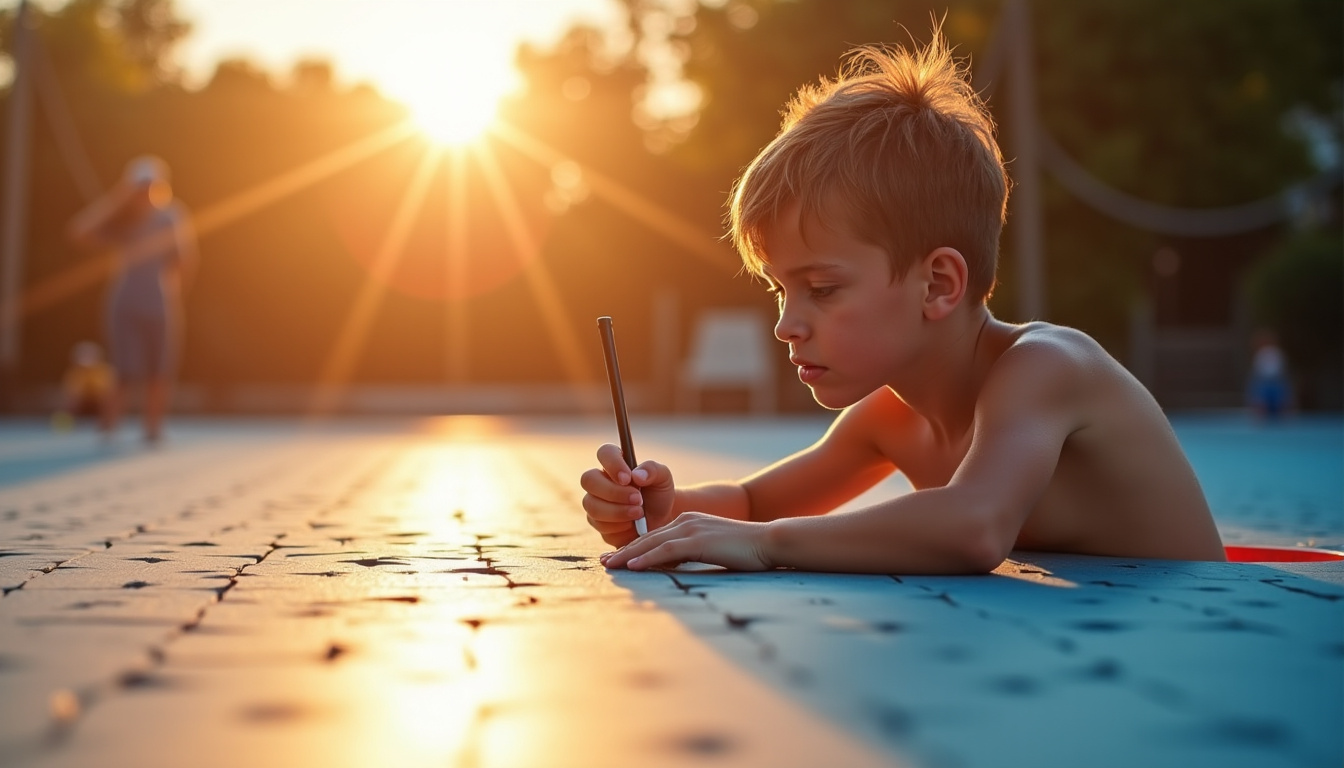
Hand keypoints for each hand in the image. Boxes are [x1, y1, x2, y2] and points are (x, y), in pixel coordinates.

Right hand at [579, 444, 676, 546]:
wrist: (661, 522)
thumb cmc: (658, 496)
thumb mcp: (663, 479)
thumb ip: (653, 470)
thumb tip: (637, 475)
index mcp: (615, 464)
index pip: (604, 453)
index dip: (612, 463)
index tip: (627, 478)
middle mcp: (600, 481)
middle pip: (588, 479)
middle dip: (614, 492)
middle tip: (638, 499)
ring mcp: (595, 503)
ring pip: (592, 506)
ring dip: (618, 511)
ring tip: (639, 513)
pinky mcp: (598, 524)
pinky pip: (600, 525)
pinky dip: (619, 526)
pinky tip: (633, 525)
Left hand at [600, 512, 773, 570]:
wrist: (769, 542)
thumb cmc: (745, 551)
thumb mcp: (712, 550)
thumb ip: (693, 554)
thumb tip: (675, 568)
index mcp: (689, 523)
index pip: (655, 536)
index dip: (633, 547)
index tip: (616, 559)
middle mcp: (687, 521)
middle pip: (647, 537)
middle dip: (623, 551)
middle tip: (603, 562)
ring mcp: (692, 529)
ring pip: (651, 543)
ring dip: (627, 556)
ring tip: (609, 566)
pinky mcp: (698, 541)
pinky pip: (666, 551)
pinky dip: (647, 559)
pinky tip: (632, 567)